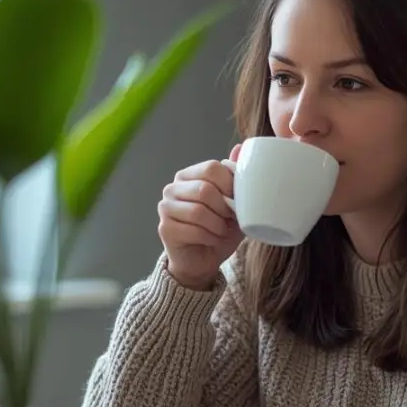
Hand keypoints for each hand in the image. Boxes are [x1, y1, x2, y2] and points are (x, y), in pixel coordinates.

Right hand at [158, 143, 243, 290]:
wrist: (203, 260)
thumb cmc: (219, 229)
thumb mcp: (235, 203)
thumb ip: (235, 176)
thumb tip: (242, 147)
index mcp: (189, 176)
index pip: (211, 168)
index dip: (230, 184)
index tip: (238, 200)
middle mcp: (173, 188)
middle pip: (205, 189)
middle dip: (224, 208)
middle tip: (230, 219)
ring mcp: (165, 208)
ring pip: (199, 212)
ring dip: (218, 225)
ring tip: (222, 230)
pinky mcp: (165, 228)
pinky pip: (193, 230)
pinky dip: (210, 237)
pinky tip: (212, 239)